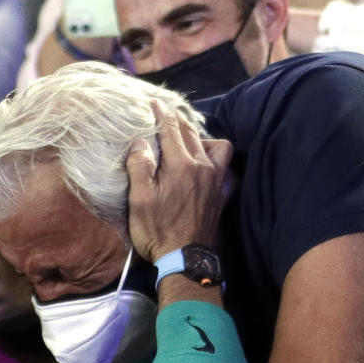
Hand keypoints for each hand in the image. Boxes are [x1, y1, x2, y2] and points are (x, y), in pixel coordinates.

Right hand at [125, 100, 232, 261]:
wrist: (185, 260)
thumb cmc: (158, 231)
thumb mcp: (139, 200)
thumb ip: (140, 166)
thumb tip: (140, 142)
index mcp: (181, 165)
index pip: (170, 129)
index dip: (160, 114)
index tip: (153, 103)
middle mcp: (203, 167)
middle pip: (192, 132)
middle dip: (177, 120)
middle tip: (165, 115)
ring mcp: (216, 180)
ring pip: (215, 145)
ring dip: (200, 137)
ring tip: (187, 140)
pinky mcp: (221, 193)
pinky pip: (224, 165)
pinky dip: (214, 157)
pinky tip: (205, 163)